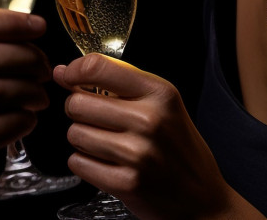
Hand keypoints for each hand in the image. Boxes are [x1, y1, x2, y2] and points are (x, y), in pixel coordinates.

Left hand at [54, 54, 245, 219]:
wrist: (202, 199)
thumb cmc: (178, 148)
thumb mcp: (162, 104)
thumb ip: (118, 82)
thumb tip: (64, 72)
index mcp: (160, 93)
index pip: (97, 67)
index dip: (74, 70)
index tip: (69, 76)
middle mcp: (149, 120)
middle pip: (77, 102)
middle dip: (80, 111)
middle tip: (99, 120)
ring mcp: (138, 154)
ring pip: (74, 133)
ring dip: (83, 139)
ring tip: (107, 144)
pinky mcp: (126, 183)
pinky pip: (77, 162)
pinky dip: (85, 163)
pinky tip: (106, 163)